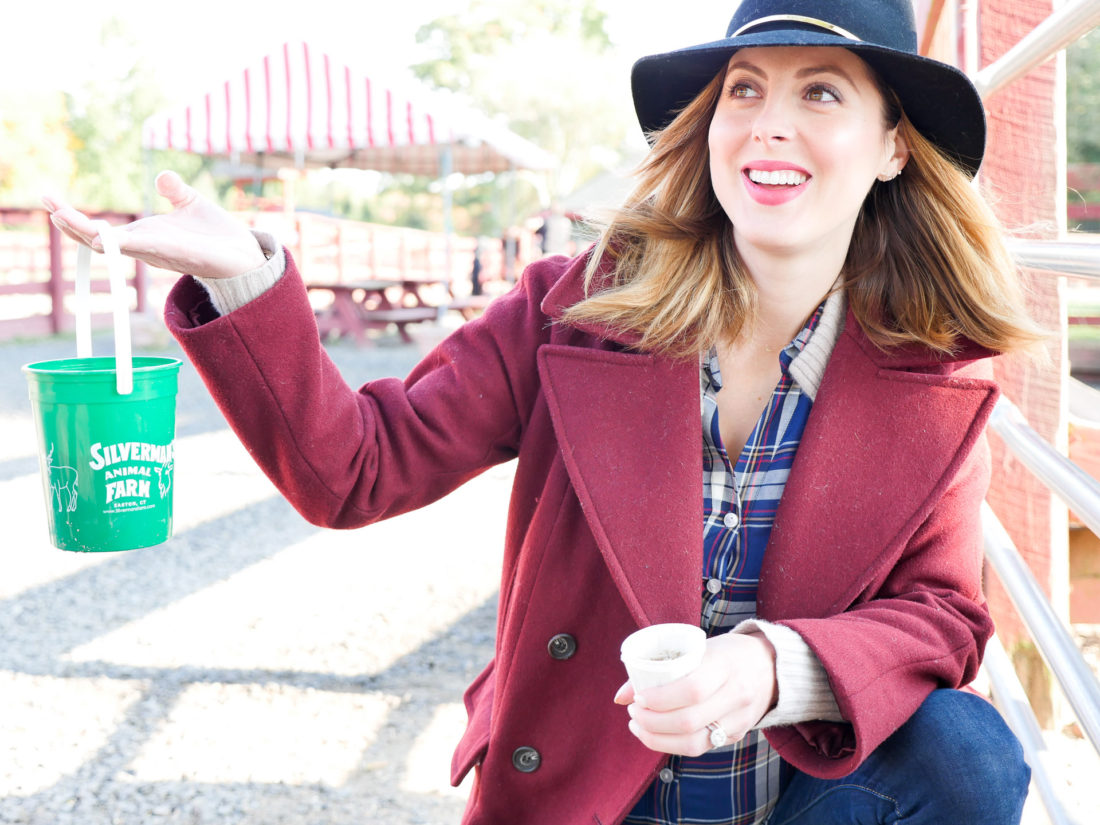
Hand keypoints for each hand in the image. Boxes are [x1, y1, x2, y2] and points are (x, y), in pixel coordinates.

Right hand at [42, 171, 267, 278]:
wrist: (245, 254)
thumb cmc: (217, 235)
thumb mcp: (191, 204)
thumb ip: (174, 191)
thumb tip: (161, 176)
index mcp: (145, 235)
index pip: (100, 231)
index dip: (74, 218)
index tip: (50, 199)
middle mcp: (146, 247)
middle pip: (97, 240)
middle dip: (71, 224)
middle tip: (47, 202)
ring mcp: (159, 252)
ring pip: (115, 247)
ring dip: (87, 233)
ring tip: (61, 216)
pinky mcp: (179, 254)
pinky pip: (147, 249)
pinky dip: (124, 244)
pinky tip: (103, 238)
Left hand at [613, 631, 777, 756]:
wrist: (772, 667)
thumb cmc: (726, 653)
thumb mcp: (698, 648)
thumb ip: (661, 668)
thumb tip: (620, 696)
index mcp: (725, 665)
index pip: (691, 690)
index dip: (660, 699)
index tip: (638, 698)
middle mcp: (736, 694)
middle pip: (688, 721)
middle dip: (652, 722)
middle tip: (633, 712)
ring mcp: (739, 719)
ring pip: (693, 743)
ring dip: (657, 739)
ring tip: (638, 726)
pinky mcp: (737, 735)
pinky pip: (700, 747)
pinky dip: (672, 745)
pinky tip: (656, 735)